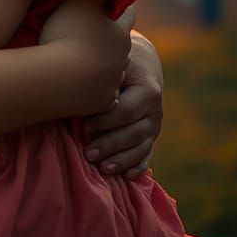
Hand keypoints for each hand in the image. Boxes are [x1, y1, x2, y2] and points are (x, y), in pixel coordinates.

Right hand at [38, 0, 132, 114]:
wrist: (58, 77)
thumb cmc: (68, 34)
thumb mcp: (80, 1)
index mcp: (119, 33)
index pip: (127, 15)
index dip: (119, 7)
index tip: (112, 4)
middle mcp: (122, 58)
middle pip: (120, 45)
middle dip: (110, 40)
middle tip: (91, 35)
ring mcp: (113, 82)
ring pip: (112, 70)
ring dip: (102, 66)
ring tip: (83, 63)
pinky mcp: (101, 102)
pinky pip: (101, 93)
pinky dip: (94, 89)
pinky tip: (80, 85)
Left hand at [82, 30, 163, 178]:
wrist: (141, 59)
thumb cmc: (118, 59)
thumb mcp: (113, 61)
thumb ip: (102, 75)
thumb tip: (81, 89)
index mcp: (147, 89)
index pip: (125, 111)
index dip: (104, 121)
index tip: (83, 127)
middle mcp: (155, 109)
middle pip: (133, 132)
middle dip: (110, 144)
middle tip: (88, 153)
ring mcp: (155, 123)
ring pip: (141, 146)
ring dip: (122, 160)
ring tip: (102, 168)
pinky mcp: (152, 133)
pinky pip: (147, 152)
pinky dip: (138, 165)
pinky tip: (128, 176)